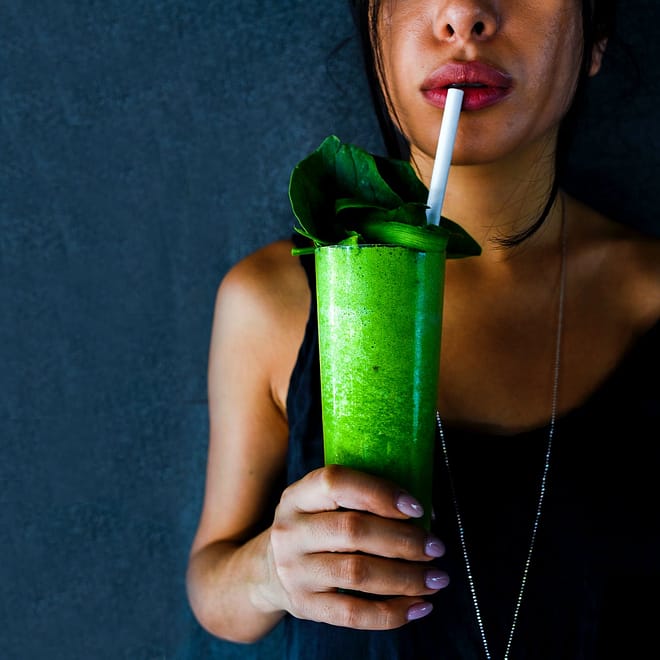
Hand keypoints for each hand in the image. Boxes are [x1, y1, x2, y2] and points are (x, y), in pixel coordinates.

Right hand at [261, 465, 447, 629]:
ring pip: (358, 573)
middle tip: (436, 547)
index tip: (416, 507)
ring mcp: (294, 570)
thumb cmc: (313, 529)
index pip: (337, 483)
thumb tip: (425, 515)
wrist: (265, 572)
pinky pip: (353, 613)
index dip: (380, 492)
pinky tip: (419, 606)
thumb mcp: (320, 505)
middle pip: (353, 530)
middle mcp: (291, 530)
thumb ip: (363, 501)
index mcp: (298, 495)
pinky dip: (392, 612)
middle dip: (404, 540)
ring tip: (436, 578)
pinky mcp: (304, 606)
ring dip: (406, 577)